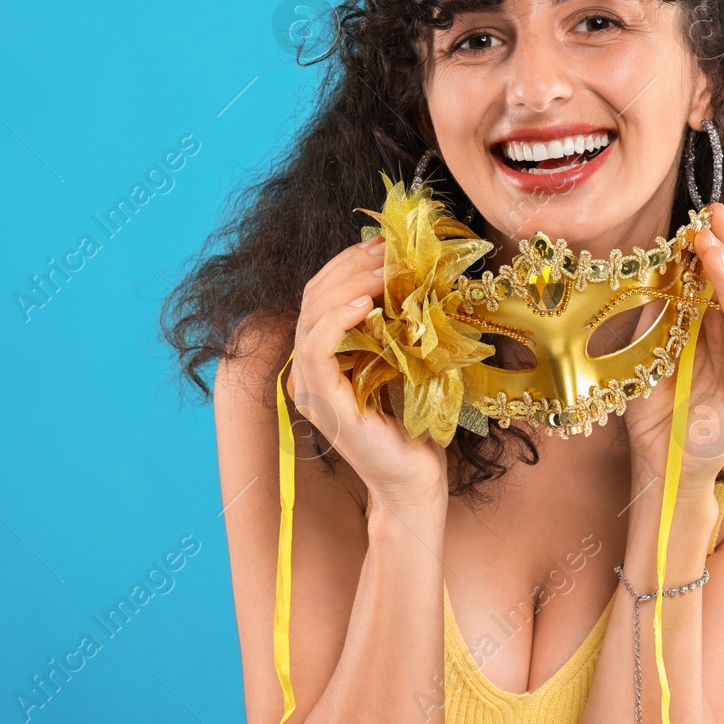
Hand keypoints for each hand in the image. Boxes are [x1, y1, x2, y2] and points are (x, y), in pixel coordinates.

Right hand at [289, 235, 449, 512]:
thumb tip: (408, 274)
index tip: (384, 245)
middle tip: (389, 251)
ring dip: (350, 284)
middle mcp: (308, 369)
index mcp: (323, 356)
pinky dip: (338, 319)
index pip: (321, 294)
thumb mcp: (404, 359)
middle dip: (351, 265)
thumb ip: (394, 324)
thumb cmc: (415, 423)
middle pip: (314, 297)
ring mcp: (310, 387)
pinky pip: (316, 348)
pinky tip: (367, 304)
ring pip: (312, 315)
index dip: (349, 263)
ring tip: (385, 271)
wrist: (415, 478)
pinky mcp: (323, 402)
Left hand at [622, 202, 723, 491]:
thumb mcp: (647, 351)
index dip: (711, 248)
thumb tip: (652, 269)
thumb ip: (655, 315)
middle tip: (710, 218)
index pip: (715, 281)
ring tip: (716, 248)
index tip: (700, 216)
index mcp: (712, 331)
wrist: (661, 462)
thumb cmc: (656, 411)